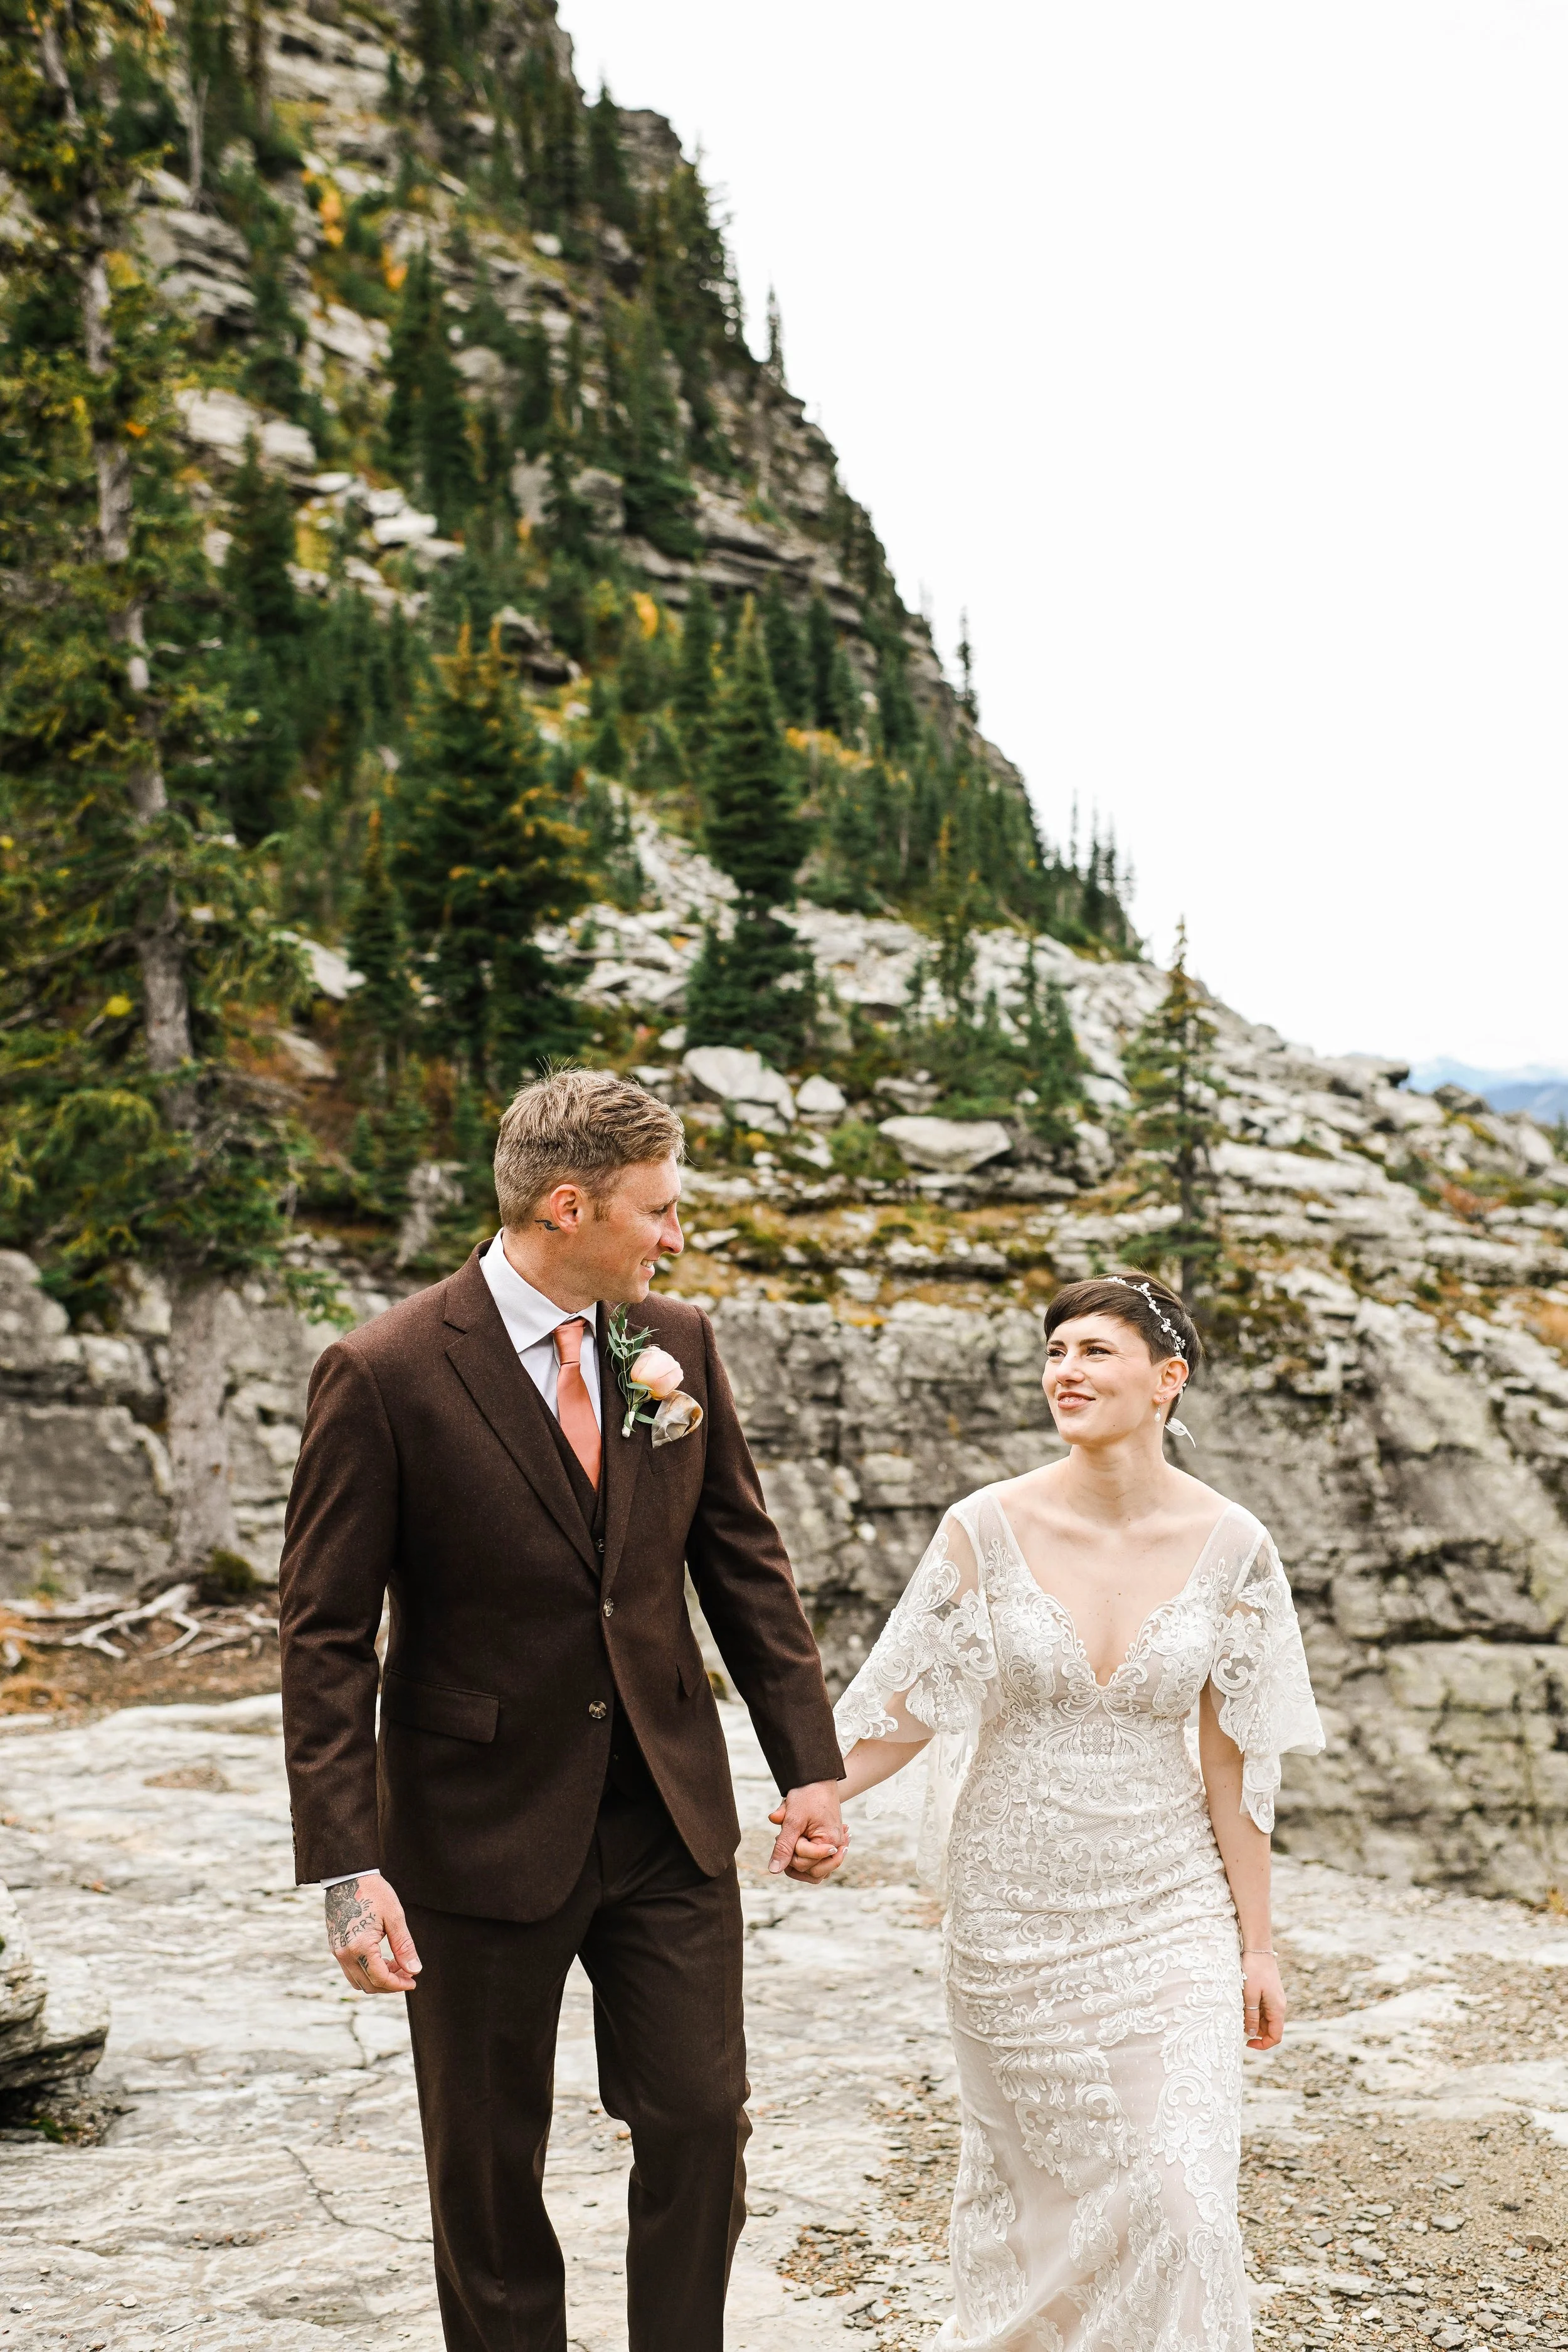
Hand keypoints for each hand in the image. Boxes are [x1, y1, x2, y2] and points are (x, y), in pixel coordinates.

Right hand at [325, 1873, 421, 1993]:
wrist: (347, 1876)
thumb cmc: (373, 1892)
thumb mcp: (394, 1916)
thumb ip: (404, 1946)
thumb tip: (415, 1970)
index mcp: (360, 1947)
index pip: (381, 1979)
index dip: (399, 1984)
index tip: (414, 1981)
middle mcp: (344, 1954)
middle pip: (369, 1985)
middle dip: (390, 1984)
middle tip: (408, 1973)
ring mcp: (337, 1952)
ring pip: (358, 1981)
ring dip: (379, 1979)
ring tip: (397, 1965)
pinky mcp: (336, 1947)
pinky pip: (351, 1971)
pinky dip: (367, 1971)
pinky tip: (382, 1958)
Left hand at [767, 1781, 847, 1882]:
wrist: (817, 1778)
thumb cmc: (807, 1795)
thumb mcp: (792, 1820)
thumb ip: (784, 1846)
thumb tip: (774, 1870)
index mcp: (831, 1842)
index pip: (804, 1863)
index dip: (791, 1847)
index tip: (792, 1828)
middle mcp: (836, 1848)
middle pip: (811, 1872)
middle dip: (795, 1855)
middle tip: (792, 1833)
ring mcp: (834, 1848)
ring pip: (815, 1872)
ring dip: (800, 1860)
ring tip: (795, 1839)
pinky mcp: (829, 1846)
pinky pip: (818, 1864)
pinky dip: (805, 1857)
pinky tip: (799, 1842)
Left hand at [1243, 1951, 1285, 2049]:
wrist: (1258, 1948)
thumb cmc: (1253, 1970)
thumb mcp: (1250, 1995)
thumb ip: (1252, 2016)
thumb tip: (1252, 2034)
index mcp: (1277, 2009)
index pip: (1276, 2036)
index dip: (1263, 2044)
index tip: (1247, 2043)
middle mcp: (1279, 2005)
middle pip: (1270, 2028)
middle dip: (1255, 2031)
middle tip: (1239, 2023)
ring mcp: (1274, 1998)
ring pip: (1265, 2019)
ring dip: (1253, 2020)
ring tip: (1239, 2010)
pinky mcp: (1269, 1992)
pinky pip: (1263, 2008)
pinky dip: (1253, 2010)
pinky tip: (1242, 2002)